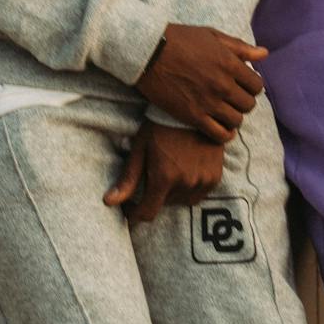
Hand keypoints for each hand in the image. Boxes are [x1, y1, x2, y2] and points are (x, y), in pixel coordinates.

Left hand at [103, 121, 226, 222]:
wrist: (193, 110)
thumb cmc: (160, 127)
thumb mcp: (140, 149)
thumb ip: (128, 179)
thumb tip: (108, 202)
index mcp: (164, 177)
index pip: (147, 212)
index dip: (135, 213)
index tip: (130, 206)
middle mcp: (186, 183)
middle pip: (164, 204)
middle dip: (154, 196)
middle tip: (151, 176)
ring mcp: (203, 180)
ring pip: (182, 201)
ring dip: (173, 194)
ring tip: (169, 173)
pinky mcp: (215, 176)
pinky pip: (199, 194)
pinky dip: (190, 189)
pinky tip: (184, 171)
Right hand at [135, 23, 265, 141]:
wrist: (148, 52)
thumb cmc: (180, 40)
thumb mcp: (213, 36)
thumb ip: (240, 48)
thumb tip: (264, 53)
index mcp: (230, 64)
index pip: (257, 85)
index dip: (253, 86)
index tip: (244, 85)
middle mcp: (223, 85)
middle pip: (248, 104)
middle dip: (244, 102)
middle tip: (234, 99)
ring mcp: (209, 102)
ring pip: (236, 120)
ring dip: (234, 117)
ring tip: (227, 112)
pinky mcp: (192, 116)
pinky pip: (219, 134)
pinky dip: (225, 134)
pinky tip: (223, 129)